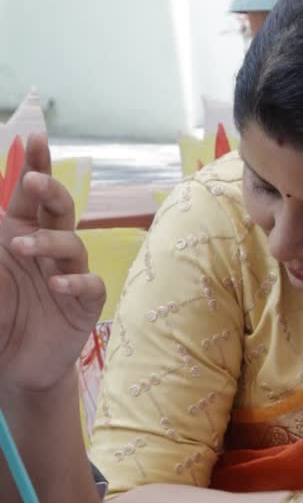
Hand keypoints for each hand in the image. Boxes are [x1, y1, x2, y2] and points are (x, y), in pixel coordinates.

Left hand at [0, 136, 104, 394]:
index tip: (35, 136)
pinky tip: (56, 285)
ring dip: (48, 241)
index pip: (30, 193)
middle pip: (60, 208)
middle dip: (51, 190)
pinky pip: (89, 284)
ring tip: (22, 246)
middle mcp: (48, 248)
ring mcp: (70, 273)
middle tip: (34, 181)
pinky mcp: (85, 304)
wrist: (12, 366)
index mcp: (22, 232)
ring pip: (72, 243)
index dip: (37, 163)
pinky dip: (74, 281)